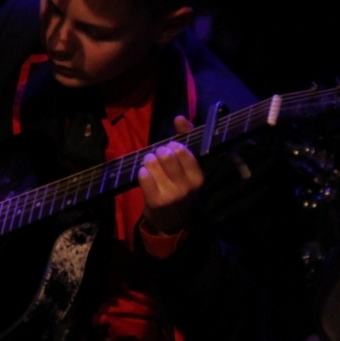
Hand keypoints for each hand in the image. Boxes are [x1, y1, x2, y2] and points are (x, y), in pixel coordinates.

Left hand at [138, 115, 203, 235]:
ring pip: (152, 162)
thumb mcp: (187, 168)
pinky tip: (145, 177)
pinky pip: (143, 175)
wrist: (170, 222)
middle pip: (166, 154)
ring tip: (150, 166)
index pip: (184, 150)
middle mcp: (187, 186)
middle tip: (158, 158)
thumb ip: (186, 140)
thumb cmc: (178, 188)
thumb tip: (180, 118)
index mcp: (198, 177)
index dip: (173, 145)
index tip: (170, 150)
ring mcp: (171, 194)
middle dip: (159, 151)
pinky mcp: (156, 200)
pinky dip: (141, 172)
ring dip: (148, 160)